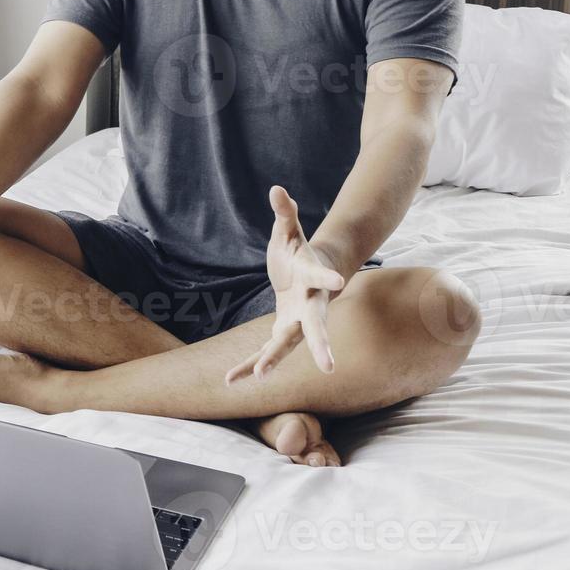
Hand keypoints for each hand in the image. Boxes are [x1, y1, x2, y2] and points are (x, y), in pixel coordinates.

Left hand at [225, 185, 346, 383]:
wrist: (312, 278)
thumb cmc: (301, 253)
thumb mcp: (290, 232)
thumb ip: (285, 213)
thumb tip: (276, 189)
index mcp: (313, 279)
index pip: (321, 278)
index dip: (328, 277)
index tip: (337, 281)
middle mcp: (311, 307)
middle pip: (316, 327)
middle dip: (320, 345)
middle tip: (328, 366)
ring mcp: (298, 323)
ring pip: (287, 346)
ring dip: (271, 361)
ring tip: (256, 376)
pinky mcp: (283, 333)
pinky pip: (266, 353)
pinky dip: (250, 365)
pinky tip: (231, 380)